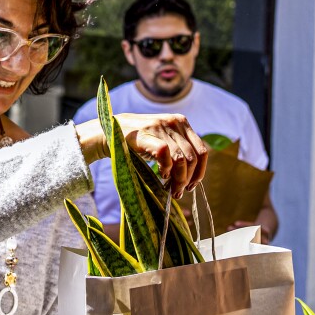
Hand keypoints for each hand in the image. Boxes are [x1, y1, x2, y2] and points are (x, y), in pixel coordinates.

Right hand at [80, 113, 207, 197]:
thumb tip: (194, 177)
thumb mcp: (165, 141)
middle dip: (187, 179)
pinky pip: (165, 155)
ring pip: (181, 159)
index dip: (200, 172)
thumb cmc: (140, 142)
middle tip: (178, 192)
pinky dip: (166, 169)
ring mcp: (161, 127)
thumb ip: (180, 151)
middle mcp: (175, 122)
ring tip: (171, 190)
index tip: (192, 185)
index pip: (202, 151)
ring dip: (178, 179)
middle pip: (192, 158)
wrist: (111, 132)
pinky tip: (160, 175)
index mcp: (182, 123)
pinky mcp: (147, 134)